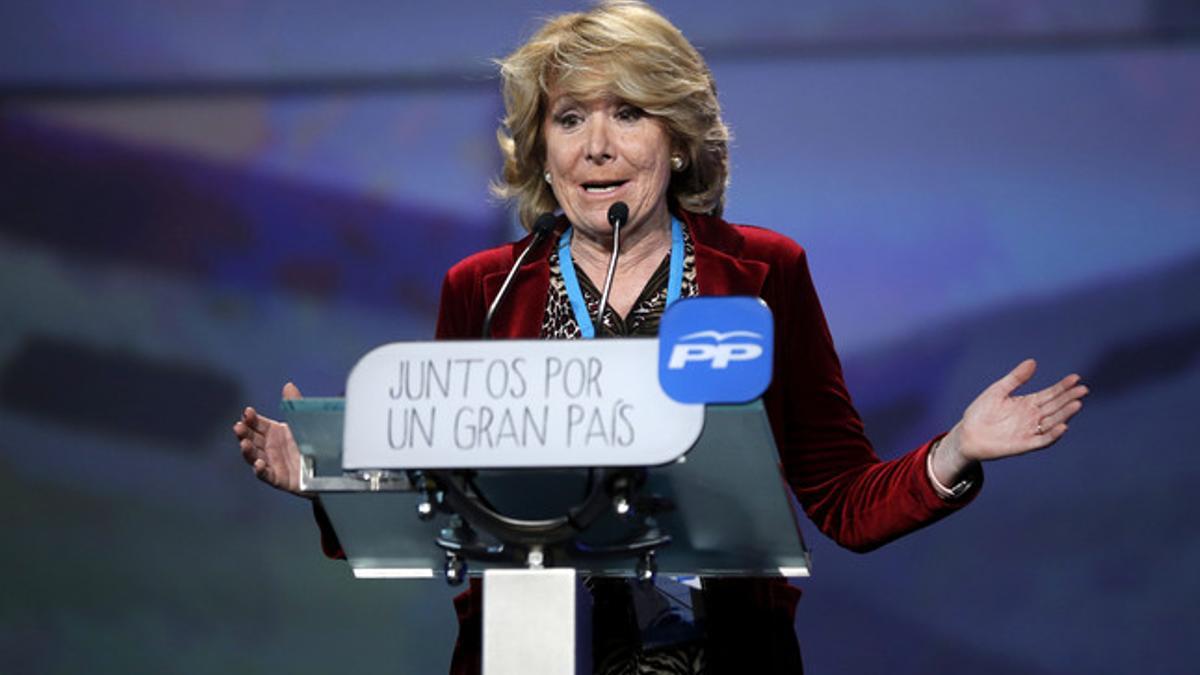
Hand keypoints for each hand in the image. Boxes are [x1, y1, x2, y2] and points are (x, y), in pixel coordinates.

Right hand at [233, 382, 308, 497]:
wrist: (331, 466)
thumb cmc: (315, 443)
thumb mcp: (305, 421)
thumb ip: (295, 404)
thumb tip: (288, 385)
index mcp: (275, 433)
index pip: (257, 424)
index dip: (251, 419)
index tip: (247, 412)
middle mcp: (271, 448)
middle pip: (252, 440)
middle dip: (243, 433)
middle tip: (239, 427)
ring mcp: (274, 463)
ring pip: (255, 457)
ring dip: (247, 451)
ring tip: (244, 444)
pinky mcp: (280, 479)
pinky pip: (267, 476)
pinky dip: (261, 471)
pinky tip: (258, 464)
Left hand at [933, 359, 1087, 483]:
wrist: (967, 434)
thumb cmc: (981, 412)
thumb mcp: (998, 390)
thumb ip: (1016, 378)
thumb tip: (1033, 362)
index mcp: (1028, 403)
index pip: (1050, 394)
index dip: (1063, 387)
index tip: (1075, 378)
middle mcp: (1032, 417)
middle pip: (1055, 406)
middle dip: (1069, 398)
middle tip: (1083, 389)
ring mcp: (1030, 431)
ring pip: (1053, 422)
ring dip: (1065, 414)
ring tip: (1077, 404)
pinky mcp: (1024, 444)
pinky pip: (1042, 440)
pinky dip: (1053, 434)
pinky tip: (1063, 426)